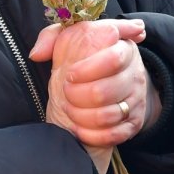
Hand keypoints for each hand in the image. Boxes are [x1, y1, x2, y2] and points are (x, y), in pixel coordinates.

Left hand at [29, 19, 150, 173]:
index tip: (70, 74)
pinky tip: (79, 126)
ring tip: (69, 108)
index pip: (113, 58)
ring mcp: (136, 99)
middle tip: (66, 92)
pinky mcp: (134, 123)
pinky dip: (91, 133)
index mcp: (123, 48)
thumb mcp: (69, 41)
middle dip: (76, 95)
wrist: (109, 84)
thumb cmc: (86, 60)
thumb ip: (50, 38)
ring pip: (108, 115)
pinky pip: (113, 134)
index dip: (87, 69)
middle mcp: (135, 73)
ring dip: (80, 115)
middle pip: (104, 91)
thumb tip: (36, 54)